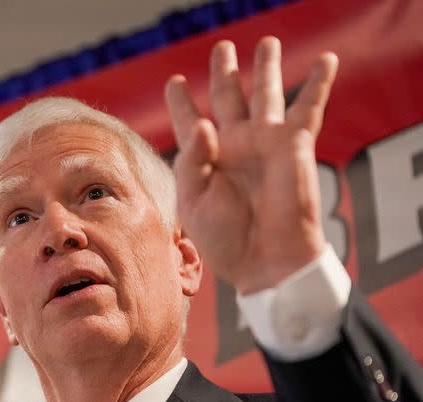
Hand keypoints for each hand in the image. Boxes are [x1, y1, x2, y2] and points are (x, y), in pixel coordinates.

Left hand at [165, 36, 337, 293]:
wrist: (265, 259)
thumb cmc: (224, 237)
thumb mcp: (192, 202)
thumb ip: (190, 161)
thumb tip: (202, 123)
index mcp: (202, 158)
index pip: (188, 120)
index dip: (181, 101)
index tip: (175, 82)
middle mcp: (233, 144)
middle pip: (227, 96)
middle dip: (224, 72)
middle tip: (221, 48)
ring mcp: (264, 141)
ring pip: (265, 93)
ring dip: (267, 67)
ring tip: (267, 43)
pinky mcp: (293, 144)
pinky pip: (308, 107)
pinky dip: (319, 83)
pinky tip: (326, 59)